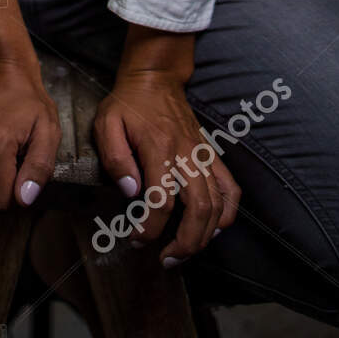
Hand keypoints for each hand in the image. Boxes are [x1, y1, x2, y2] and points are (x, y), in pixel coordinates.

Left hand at [93, 71, 240, 265]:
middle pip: (200, 208)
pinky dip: (228, 213)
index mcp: (159, 147)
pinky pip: (231, 188)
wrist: (155, 78)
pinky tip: (213, 229)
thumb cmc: (128, 104)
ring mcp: (203, 155)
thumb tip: (132, 191)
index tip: (136, 239)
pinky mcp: (211, 155)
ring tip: (185, 251)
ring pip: (219, 204)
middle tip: (167, 259)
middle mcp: (186, 153)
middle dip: (186, 243)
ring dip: (205, 236)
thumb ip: (116, 159)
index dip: (150, 228)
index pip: (162, 200)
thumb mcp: (107, 124)